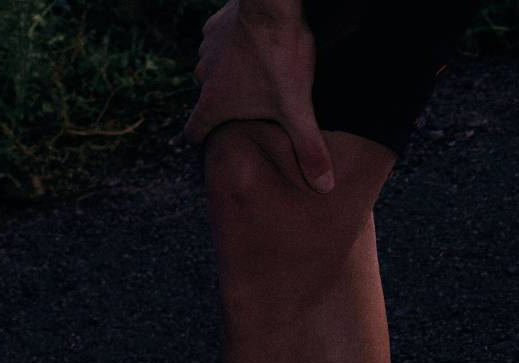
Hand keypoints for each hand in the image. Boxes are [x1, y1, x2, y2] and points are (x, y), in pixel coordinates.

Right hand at [185, 1, 333, 193]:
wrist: (271, 6)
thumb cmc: (280, 59)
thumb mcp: (298, 109)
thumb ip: (309, 149)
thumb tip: (324, 189)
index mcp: (215, 102)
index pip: (194, 131)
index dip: (202, 141)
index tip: (211, 146)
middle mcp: (203, 76)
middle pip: (209, 101)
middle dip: (227, 109)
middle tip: (252, 114)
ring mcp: (206, 48)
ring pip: (215, 72)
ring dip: (232, 77)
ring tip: (260, 82)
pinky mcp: (216, 25)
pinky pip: (222, 44)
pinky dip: (236, 51)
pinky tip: (257, 51)